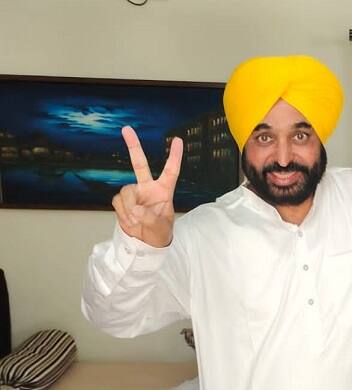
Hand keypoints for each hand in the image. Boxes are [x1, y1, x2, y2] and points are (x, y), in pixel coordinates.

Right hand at [112, 126, 182, 247]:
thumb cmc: (160, 232)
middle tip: (126, 128)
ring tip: (135, 220)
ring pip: (125, 191)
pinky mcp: (122, 200)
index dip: (175, 156)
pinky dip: (122, 213)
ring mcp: (134, 193)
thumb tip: (136, 210)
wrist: (145, 243)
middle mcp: (148, 188)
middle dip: (133, 146)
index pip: (171, 171)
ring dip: (129, 207)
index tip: (178, 140)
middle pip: (139, 164)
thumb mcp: (161, 228)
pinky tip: (130, 221)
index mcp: (164, 191)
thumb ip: (150, 218)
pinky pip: (117, 202)